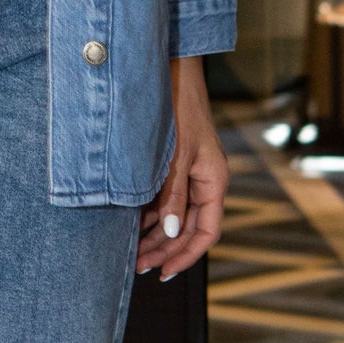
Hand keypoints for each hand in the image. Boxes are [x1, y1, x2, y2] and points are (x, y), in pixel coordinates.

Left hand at [138, 57, 228, 278]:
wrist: (169, 69)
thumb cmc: (177, 107)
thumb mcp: (175, 154)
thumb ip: (172, 193)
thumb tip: (168, 230)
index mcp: (213, 181)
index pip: (206, 232)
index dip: (186, 256)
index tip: (164, 273)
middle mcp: (204, 180)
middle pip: (187, 228)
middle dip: (164, 250)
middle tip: (138, 267)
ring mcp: (188, 173)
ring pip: (174, 216)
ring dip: (154, 235)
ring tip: (131, 253)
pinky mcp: (173, 164)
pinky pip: (164, 198)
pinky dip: (148, 214)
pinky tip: (129, 225)